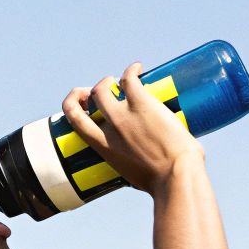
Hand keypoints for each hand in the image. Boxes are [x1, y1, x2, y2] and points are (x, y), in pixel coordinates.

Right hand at [61, 61, 204, 197]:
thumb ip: (130, 165)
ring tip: (123, 79)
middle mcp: (108, 128)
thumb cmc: (160, 182)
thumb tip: (142, 168)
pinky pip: (129, 79)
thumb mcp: (132, 175)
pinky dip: (132, 70)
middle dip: (91, 91)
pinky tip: (138, 67)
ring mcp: (123, 115)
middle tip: (104, 90)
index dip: (74, 106)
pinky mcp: (141, 104)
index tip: (83, 103)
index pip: (76, 121)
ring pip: (103, 87)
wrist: (174, 176)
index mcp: (103, 147)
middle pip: (88, 100)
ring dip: (109, 80)